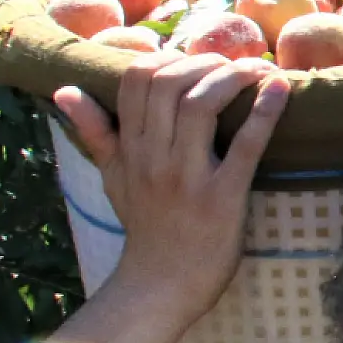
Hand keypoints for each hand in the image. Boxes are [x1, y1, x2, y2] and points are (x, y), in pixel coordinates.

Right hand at [53, 51, 289, 324]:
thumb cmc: (144, 225)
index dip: (166, 57)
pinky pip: (245, 145)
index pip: (136, 81)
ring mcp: (187, 176)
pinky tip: (279, 88)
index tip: (192, 58)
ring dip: (233, 76)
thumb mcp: (111, 177)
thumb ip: (94, 132)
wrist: (161, 285)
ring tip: (256, 69)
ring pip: (201, 104)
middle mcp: (153, 158)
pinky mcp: (223, 196)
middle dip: (204, 61)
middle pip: (169, 84)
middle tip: (232, 62)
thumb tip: (64, 91)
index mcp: (129, 149)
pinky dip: (265, 111)